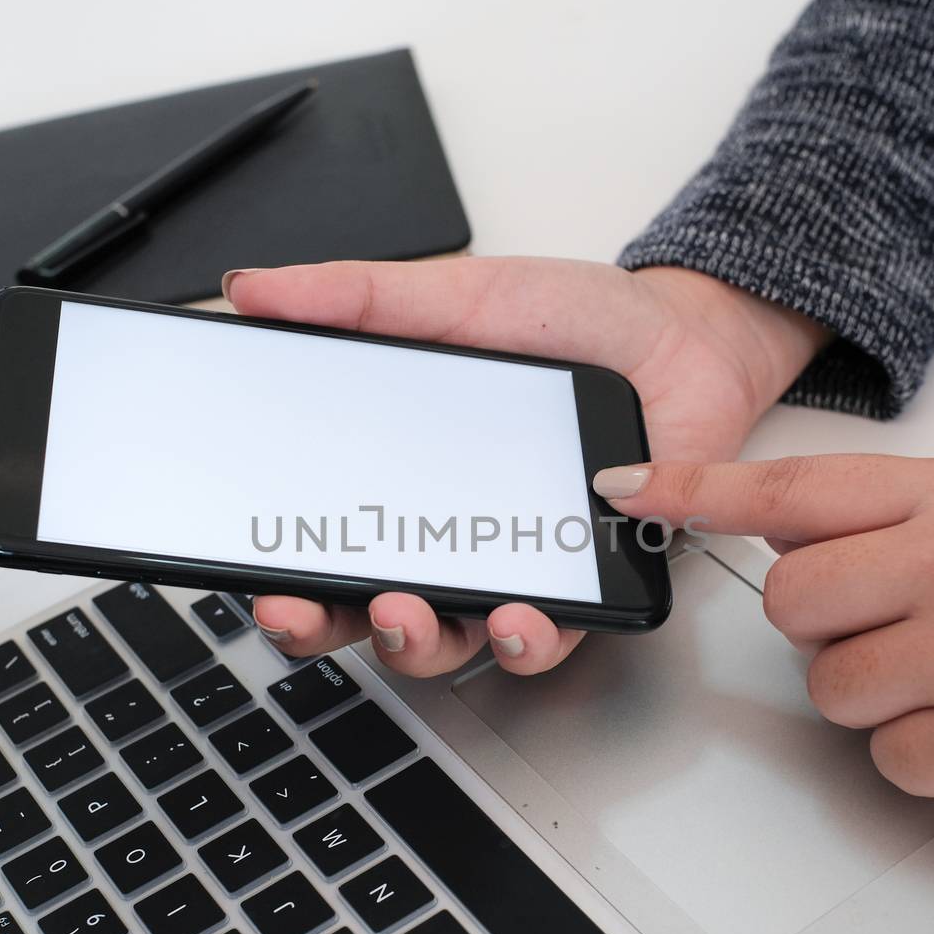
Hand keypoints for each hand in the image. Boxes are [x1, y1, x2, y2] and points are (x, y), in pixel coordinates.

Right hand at [224, 256, 825, 675]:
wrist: (679, 334)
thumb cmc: (571, 320)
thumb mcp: (452, 298)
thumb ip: (356, 301)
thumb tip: (254, 291)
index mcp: (403, 479)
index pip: (325, 544)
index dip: (285, 576)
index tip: (255, 578)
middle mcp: (450, 537)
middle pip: (366, 611)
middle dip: (324, 626)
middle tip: (303, 609)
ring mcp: (515, 568)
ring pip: (451, 642)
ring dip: (417, 641)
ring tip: (406, 612)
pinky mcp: (586, 586)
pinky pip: (550, 636)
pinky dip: (527, 637)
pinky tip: (518, 617)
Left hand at [594, 455, 933, 838]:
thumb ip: (910, 520)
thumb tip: (798, 535)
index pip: (797, 486)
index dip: (699, 489)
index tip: (629, 489)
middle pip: (790, 603)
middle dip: (832, 635)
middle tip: (918, 641)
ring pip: (831, 689)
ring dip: (888, 704)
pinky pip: (890, 759)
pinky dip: (933, 761)